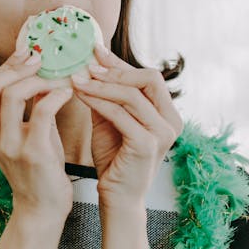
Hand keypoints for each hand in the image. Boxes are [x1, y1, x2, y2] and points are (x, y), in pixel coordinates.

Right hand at [0, 33, 74, 219]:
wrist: (42, 208)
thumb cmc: (39, 169)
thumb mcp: (28, 133)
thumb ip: (29, 107)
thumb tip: (39, 73)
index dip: (9, 65)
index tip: (29, 54)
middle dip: (18, 66)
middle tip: (41, 58)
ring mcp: (10, 145)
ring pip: (13, 94)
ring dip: (38, 79)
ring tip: (57, 77)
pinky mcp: (32, 153)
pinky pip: (42, 112)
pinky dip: (56, 96)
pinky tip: (68, 93)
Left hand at [71, 44, 183, 208]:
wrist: (116, 197)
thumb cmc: (114, 159)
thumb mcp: (111, 121)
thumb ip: (107, 96)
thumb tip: (92, 65)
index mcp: (167, 113)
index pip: (148, 77)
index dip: (121, 63)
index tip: (96, 51)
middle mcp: (171, 121)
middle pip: (149, 78)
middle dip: (116, 70)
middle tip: (87, 65)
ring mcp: (162, 133)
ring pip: (132, 95)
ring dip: (101, 84)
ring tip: (77, 78)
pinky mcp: (146, 145)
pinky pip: (120, 114)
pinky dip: (98, 101)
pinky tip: (81, 95)